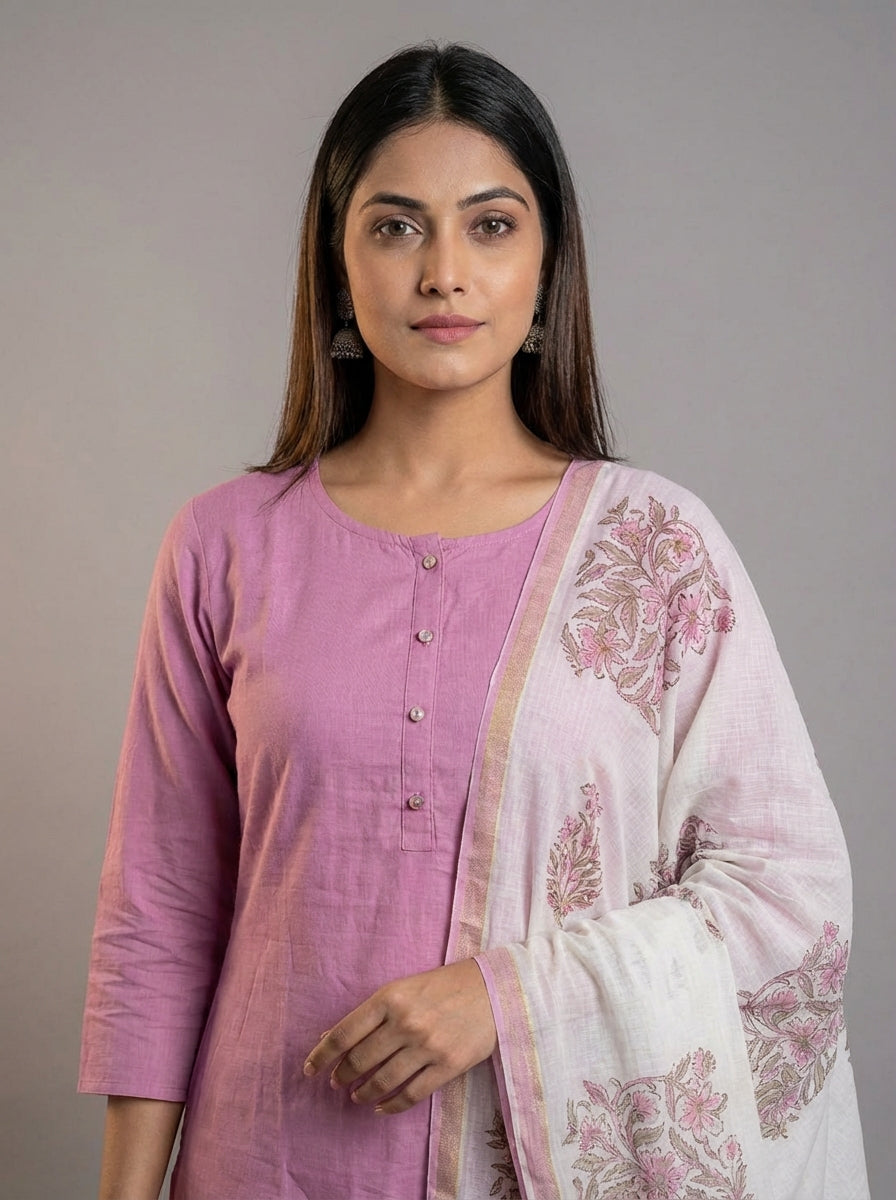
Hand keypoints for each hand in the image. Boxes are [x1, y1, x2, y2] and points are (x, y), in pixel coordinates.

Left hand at [303, 958, 496, 1113]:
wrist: (492, 990)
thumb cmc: (442, 986)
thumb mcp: (402, 988)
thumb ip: (370, 1013)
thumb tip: (331, 1038)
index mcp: (390, 998)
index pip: (345, 1033)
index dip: (322, 1055)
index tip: (309, 1069)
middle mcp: (406, 1022)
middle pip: (360, 1060)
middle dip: (341, 1076)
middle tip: (336, 1082)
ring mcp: (427, 1046)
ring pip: (382, 1081)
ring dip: (363, 1093)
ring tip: (356, 1095)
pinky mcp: (446, 1066)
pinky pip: (410, 1095)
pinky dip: (390, 1106)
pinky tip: (380, 1107)